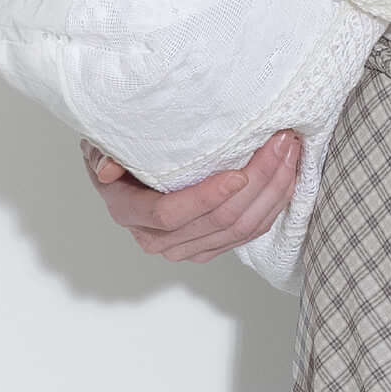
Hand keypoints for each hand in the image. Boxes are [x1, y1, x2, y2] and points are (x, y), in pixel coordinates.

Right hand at [82, 129, 303, 261]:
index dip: (207, 197)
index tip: (237, 173)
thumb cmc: (118, 152)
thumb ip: (103, 154)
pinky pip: (249, 234)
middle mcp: (157, 239)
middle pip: (218, 221)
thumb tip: (108, 169)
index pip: (171, 213)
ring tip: (290, 152)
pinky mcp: (209, 247)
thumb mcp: (100, 144)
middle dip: (257, 180)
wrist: (126, 172)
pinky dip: (273, 205)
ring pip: (241, 230)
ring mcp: (185, 248)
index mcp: (130, 212)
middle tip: (280, 142)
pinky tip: (287, 177)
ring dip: (273, 190)